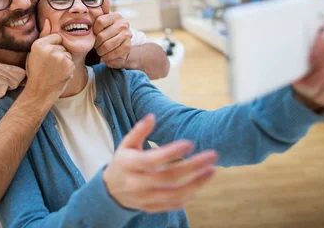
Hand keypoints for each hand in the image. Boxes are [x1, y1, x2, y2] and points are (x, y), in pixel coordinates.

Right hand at [25, 19, 74, 100]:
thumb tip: (48, 20)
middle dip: (59, 54)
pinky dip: (68, 68)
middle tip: (49, 66)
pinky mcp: (68, 64)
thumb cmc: (36, 72)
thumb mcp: (34, 53)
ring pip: (67, 53)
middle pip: (62, 45)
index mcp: (39, 44)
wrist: (39, 92)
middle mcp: (49, 48)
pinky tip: (59, 74)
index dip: (53, 47)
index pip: (56, 37)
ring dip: (64, 61)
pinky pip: (71, 62)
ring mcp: (59, 56)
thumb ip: (43, 35)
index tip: (46, 58)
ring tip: (53, 71)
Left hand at [94, 0, 132, 67]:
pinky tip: (107, 55)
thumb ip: (101, 9)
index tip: (96, 34)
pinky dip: (107, 56)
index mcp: (116, 16)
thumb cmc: (108, 33)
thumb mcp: (103, 22)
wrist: (122, 46)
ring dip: (101, 51)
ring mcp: (127, 35)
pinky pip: (113, 54)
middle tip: (97, 46)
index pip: (99, 22)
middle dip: (96, 44)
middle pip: (102, 36)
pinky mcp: (128, 46)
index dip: (95, 31)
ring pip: (106, 46)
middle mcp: (123, 24)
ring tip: (101, 50)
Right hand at [103, 114, 217, 212]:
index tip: (190, 143)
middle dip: (192, 166)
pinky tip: (201, 182)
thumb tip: (152, 116)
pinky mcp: (152, 208)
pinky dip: (189, 195)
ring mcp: (144, 198)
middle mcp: (136, 183)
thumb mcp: (126, 144)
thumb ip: (139, 131)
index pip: (151, 160)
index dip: (171, 152)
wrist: (111, 190)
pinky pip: (174, 204)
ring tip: (212, 170)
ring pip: (174, 194)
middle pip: (167, 177)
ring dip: (196, 183)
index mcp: (129, 164)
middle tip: (212, 155)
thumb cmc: (123, 162)